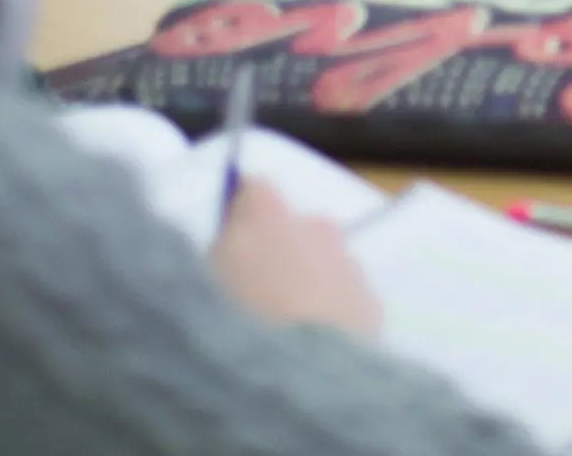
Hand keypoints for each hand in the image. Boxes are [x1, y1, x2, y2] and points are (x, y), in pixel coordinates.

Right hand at [213, 183, 381, 338]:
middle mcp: (314, 226)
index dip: (241, 220)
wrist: (293, 379)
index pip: (252, 192)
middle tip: (259, 300)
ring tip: (286, 335)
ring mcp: (348, 264)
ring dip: (309, 289)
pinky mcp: (371, 304)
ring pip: (325, 267)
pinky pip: (348, 303)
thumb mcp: (200, 283)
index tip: (231, 247)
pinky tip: (314, 352)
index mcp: (265, 213)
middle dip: (281, 256)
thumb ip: (218, 255)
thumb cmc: (229, 325)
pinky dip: (334, 319)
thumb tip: (229, 248)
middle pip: (295, 231)